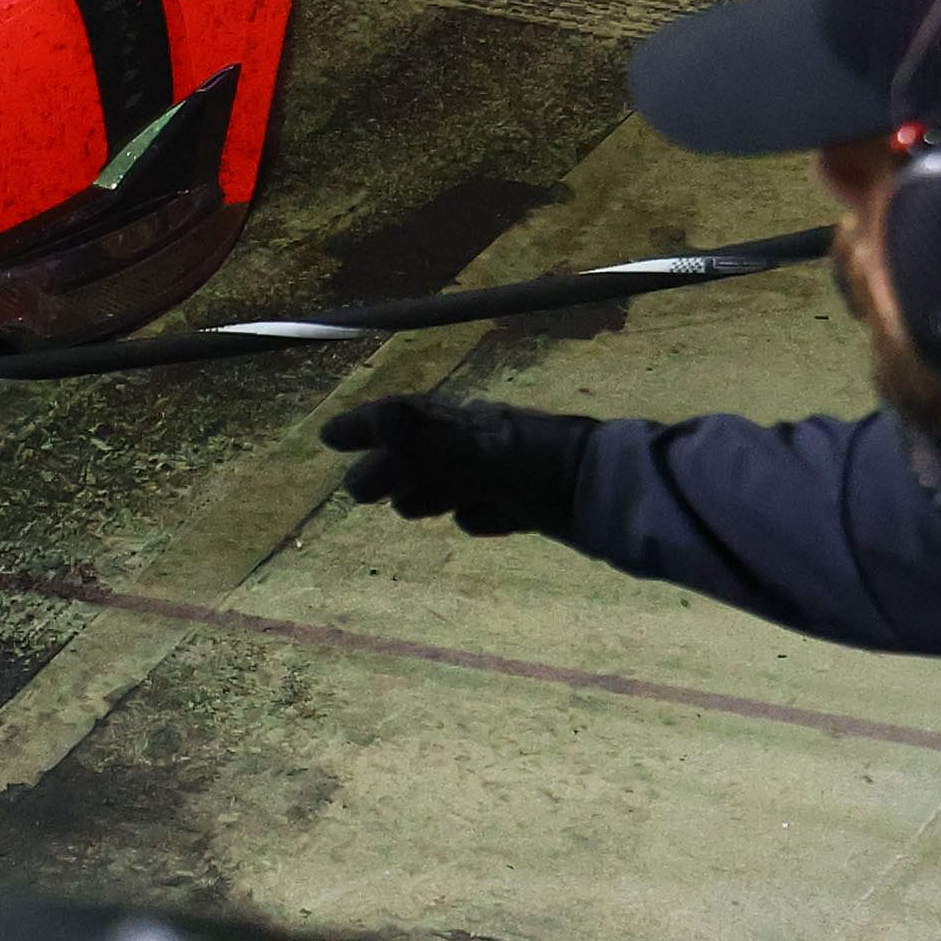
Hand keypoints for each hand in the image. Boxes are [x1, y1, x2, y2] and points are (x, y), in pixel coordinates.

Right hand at [319, 395, 595, 537]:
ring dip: (427, 492)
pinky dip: (477, 515)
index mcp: (463, 426)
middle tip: (357, 491)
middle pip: (424, 455)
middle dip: (389, 468)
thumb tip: (377, 417)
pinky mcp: (536, 507)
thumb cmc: (540, 470)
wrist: (612, 492)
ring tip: (404, 508)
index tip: (328, 438)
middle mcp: (483, 445)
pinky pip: (496, 508)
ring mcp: (511, 475)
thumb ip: (426, 441)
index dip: (364, 429)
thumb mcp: (477, 454)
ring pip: (458, 482)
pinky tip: (472, 523)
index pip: (402, 420)